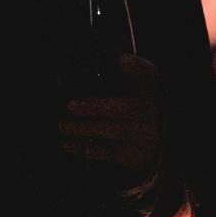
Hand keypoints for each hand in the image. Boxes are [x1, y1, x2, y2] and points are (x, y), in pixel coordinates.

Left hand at [60, 54, 162, 196]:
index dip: (137, 67)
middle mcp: (150, 112)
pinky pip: (104, 152)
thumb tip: (85, 73)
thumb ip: (117, 80)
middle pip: (124, 108)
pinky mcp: (133, 156)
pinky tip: (67, 143)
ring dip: (81, 128)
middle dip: (95, 106)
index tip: (121, 60)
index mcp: (149, 92)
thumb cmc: (134, 113)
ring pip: (111, 131)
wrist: (153, 148)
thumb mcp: (134, 94)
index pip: (149, 75)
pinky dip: (82, 148)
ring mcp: (143, 136)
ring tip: (62, 125)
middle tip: (70, 106)